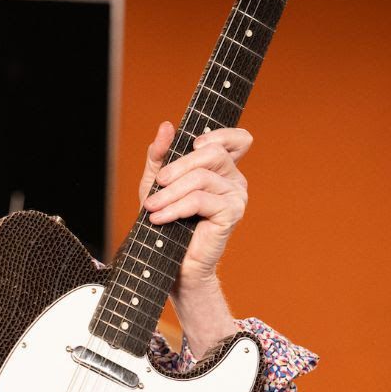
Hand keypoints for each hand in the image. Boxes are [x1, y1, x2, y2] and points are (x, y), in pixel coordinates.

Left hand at [138, 121, 250, 291]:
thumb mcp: (157, 183)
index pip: (238, 140)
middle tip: (158, 182)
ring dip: (170, 192)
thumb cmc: (168, 223)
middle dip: (179, 165)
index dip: (220, 134)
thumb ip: (160, 155)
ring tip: (152, 207)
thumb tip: (167, 127)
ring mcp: (237, 196)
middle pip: (213, 153)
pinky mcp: (232, 214)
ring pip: (202, 178)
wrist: (176, 265)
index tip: (193, 143)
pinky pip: (200, 200)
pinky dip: (175, 208)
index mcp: (223, 169)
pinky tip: (159, 218)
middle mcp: (235, 179)